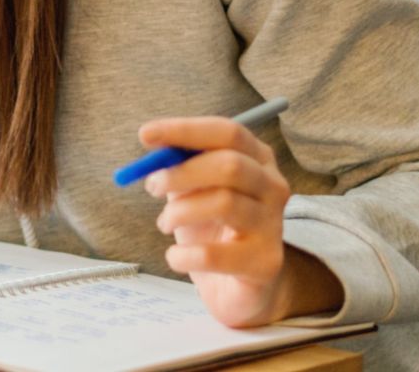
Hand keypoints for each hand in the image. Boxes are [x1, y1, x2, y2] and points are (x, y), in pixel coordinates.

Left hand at [137, 116, 340, 327]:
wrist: (238, 286)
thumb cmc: (213, 229)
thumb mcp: (194, 190)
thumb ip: (179, 165)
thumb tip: (153, 144)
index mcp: (258, 159)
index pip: (228, 132)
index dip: (185, 131)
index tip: (145, 134)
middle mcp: (273, 187)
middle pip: (230, 165)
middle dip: (181, 172)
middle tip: (151, 186)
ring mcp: (273, 226)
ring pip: (224, 204)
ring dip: (179, 212)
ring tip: (165, 222)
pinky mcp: (265, 263)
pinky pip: (215, 255)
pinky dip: (184, 254)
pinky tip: (175, 256)